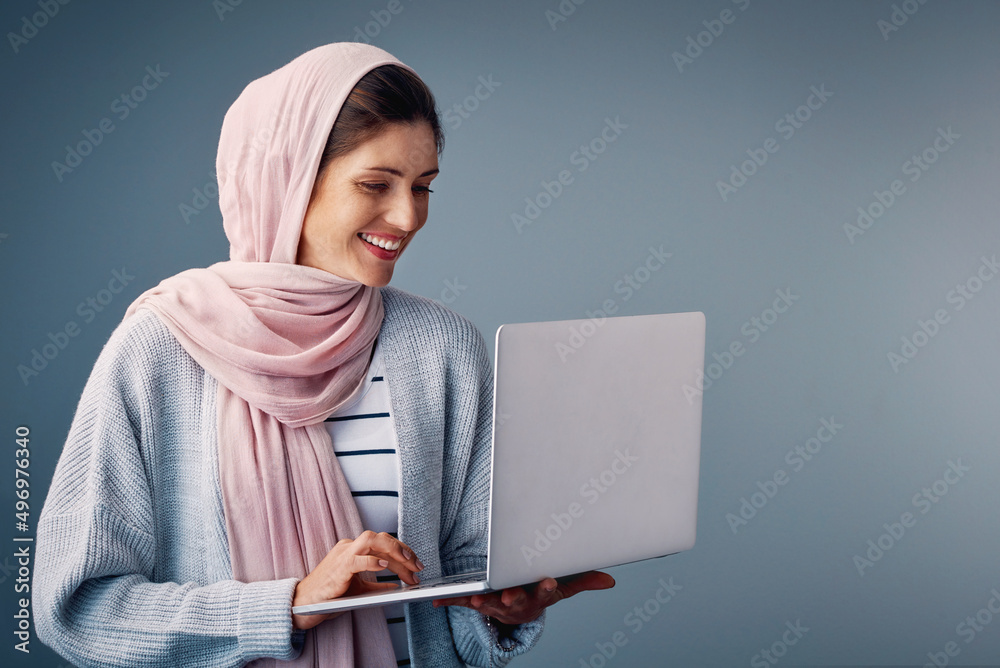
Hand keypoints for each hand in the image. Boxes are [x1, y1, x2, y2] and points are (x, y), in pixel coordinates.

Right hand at [291, 530, 423, 630]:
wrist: (303, 605)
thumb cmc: (329, 596)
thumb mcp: (359, 589)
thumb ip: (377, 584)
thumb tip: (396, 585)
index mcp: (354, 550)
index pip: (384, 543)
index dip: (403, 552)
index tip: (417, 565)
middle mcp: (349, 547)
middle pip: (381, 538)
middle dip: (403, 550)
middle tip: (418, 566)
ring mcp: (342, 555)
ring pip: (370, 540)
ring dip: (392, 549)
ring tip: (407, 562)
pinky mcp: (337, 568)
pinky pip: (356, 559)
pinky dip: (372, 561)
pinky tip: (385, 566)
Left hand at [431, 570, 614, 625]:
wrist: (520, 609)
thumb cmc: (540, 591)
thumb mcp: (563, 586)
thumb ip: (583, 581)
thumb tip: (609, 580)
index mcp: (538, 597)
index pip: (545, 594)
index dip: (547, 588)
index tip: (548, 581)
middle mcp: (518, 603)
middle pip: (516, 601)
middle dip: (512, 598)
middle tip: (509, 594)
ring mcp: (497, 605)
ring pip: (490, 604)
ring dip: (483, 602)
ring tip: (477, 599)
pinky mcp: (479, 602)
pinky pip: (463, 602)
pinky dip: (450, 601)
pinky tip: (437, 600)